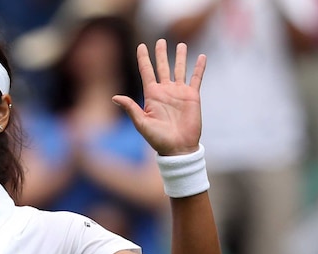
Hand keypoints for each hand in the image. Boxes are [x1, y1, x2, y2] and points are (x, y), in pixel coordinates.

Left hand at [113, 39, 205, 155]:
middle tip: (160, 40)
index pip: (146, 72)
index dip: (143, 59)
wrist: (178, 148)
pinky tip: (202, 57)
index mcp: (151, 95)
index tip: (141, 45)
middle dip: (161, 54)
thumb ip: (130, 108)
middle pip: (162, 67)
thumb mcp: (141, 123)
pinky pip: (196, 78)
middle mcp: (165, 91)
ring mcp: (179, 93)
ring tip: (180, 44)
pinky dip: (199, 68)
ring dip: (180, 57)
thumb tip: (115, 97)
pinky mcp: (192, 97)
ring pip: (179, 69)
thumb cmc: (158, 139)